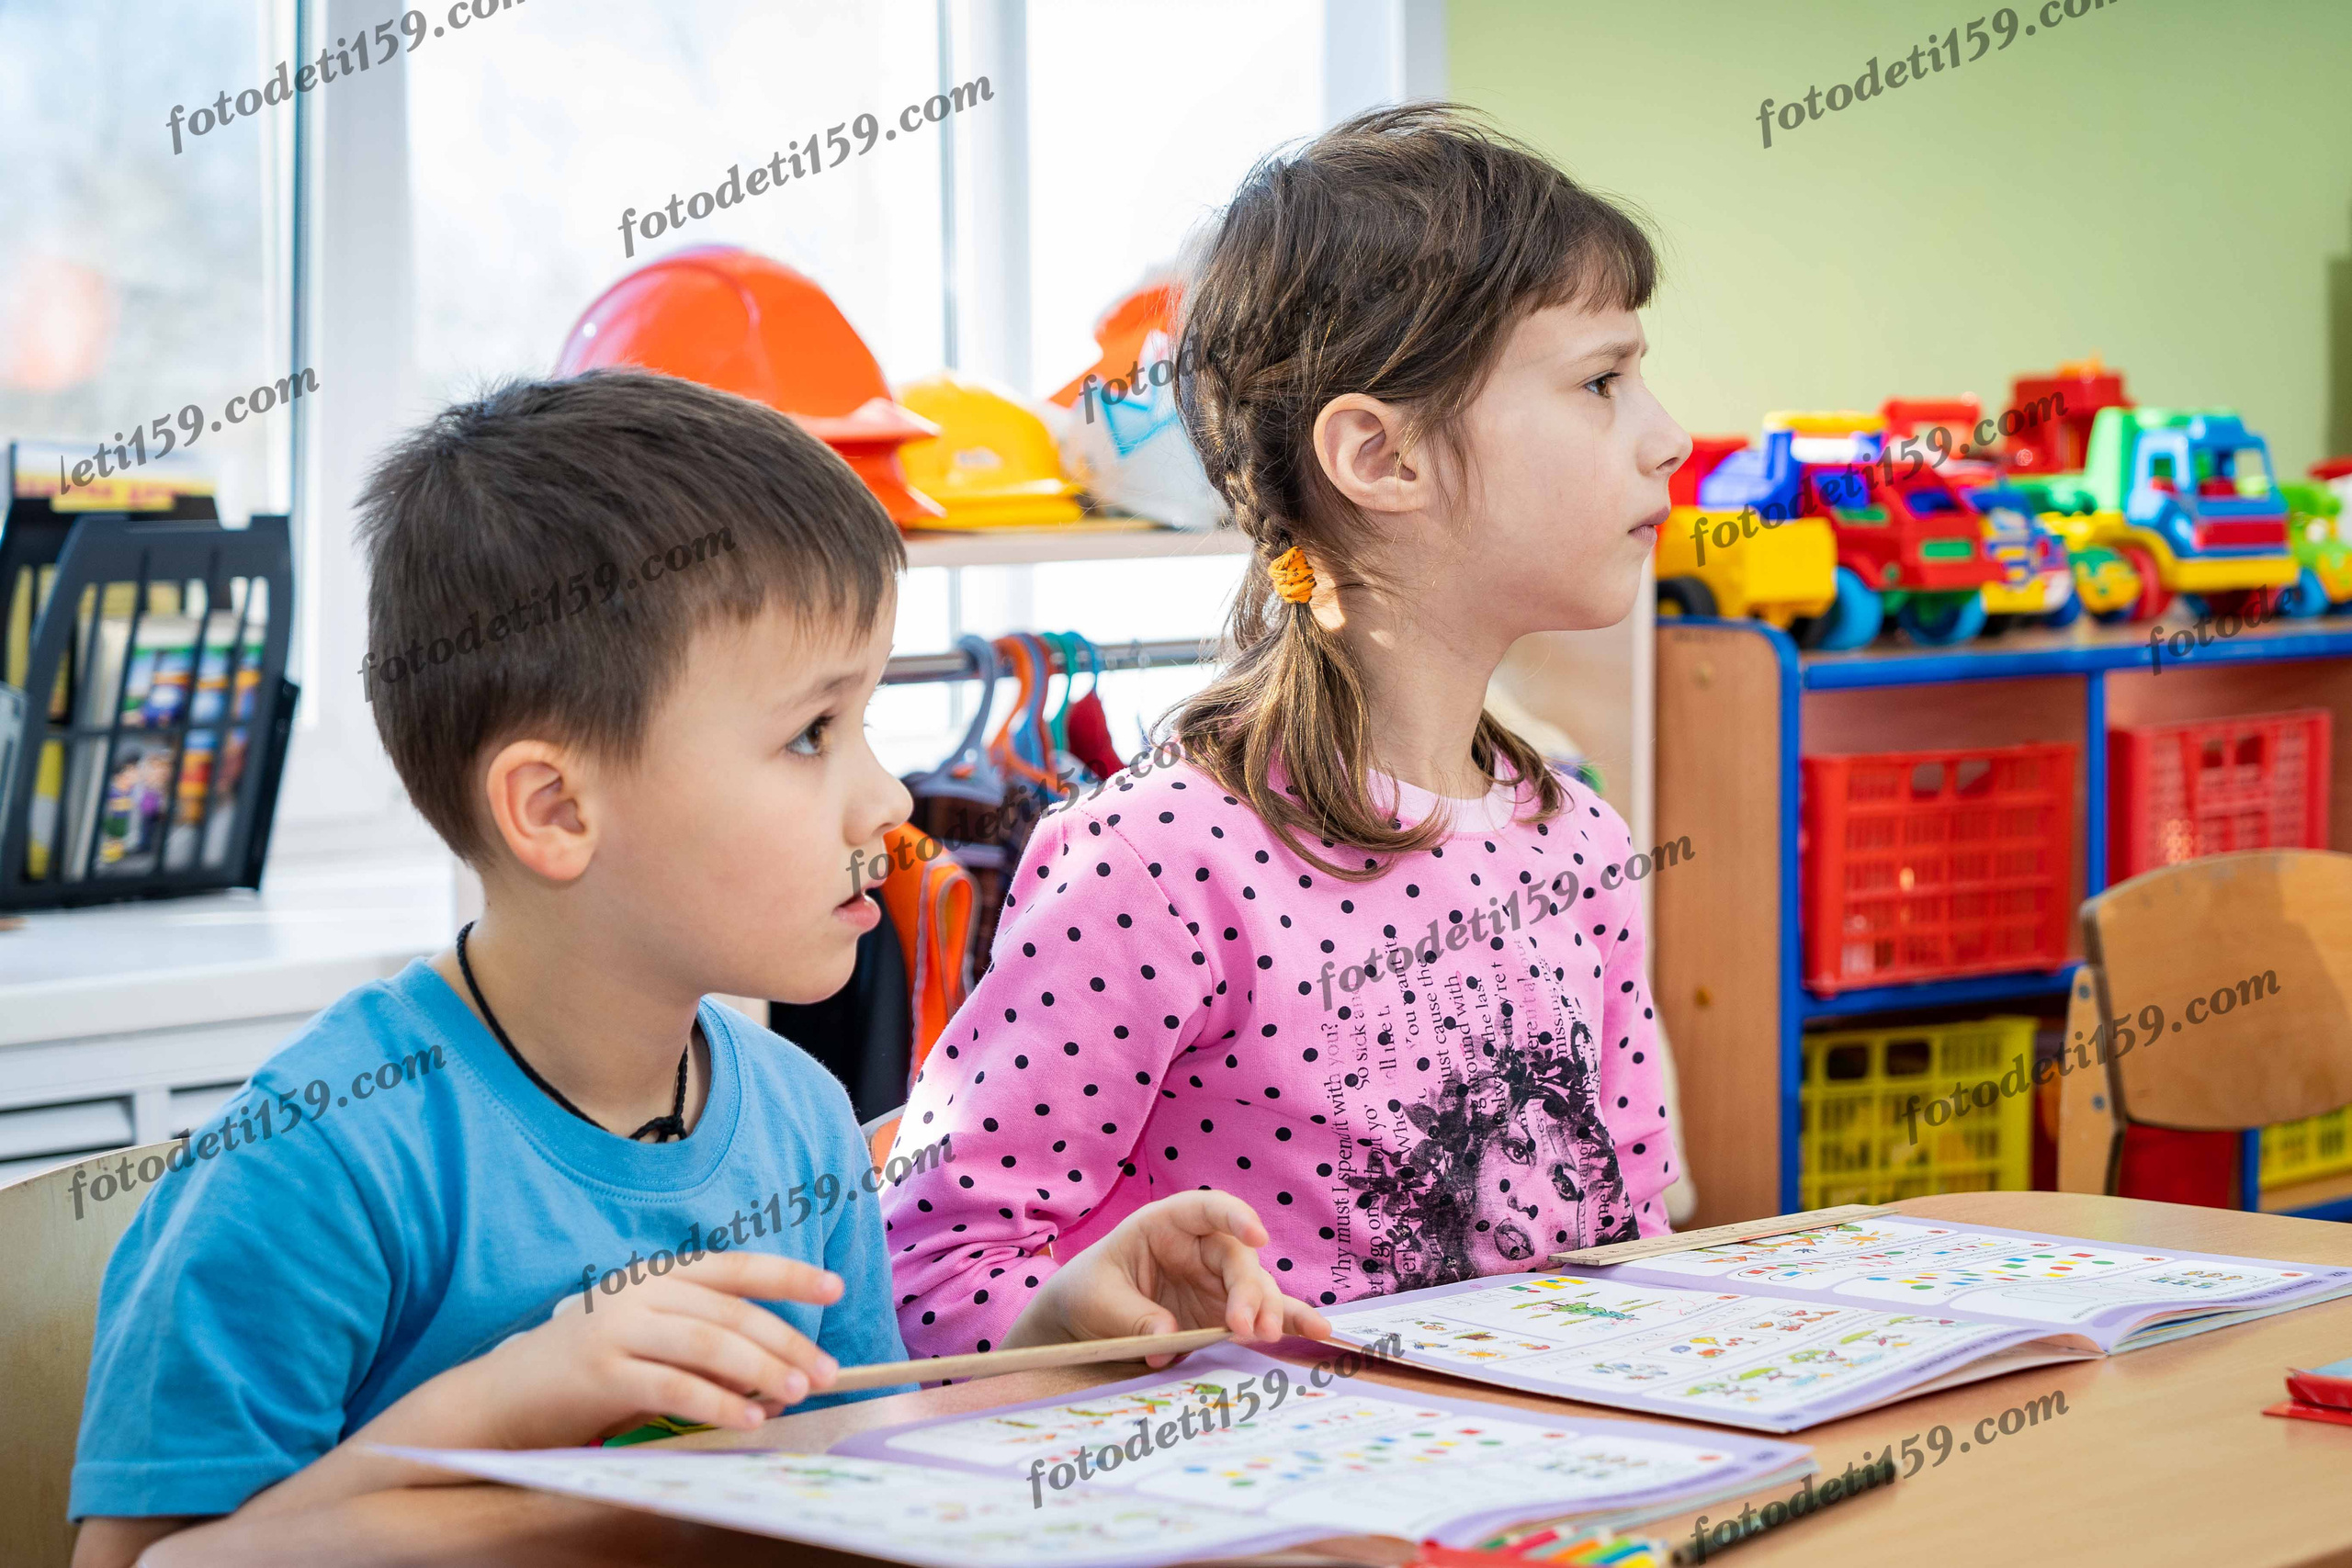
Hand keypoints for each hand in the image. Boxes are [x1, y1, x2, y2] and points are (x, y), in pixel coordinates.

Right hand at [474, 1252, 844, 1446]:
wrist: (502, 1395)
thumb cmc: (588, 1372)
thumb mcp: (651, 1342)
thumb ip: (705, 1348)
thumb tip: (778, 1378)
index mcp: (658, 1275)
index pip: (736, 1267)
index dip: (789, 1275)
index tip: (834, 1288)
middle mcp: (641, 1292)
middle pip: (731, 1312)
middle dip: (785, 1341)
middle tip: (823, 1372)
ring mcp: (619, 1329)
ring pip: (708, 1344)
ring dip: (760, 1370)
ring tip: (795, 1393)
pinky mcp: (601, 1373)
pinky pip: (673, 1386)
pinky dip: (716, 1403)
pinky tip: (747, 1418)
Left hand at [1005, 1191, 1330, 1365]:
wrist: (1086, 1319)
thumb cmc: (1089, 1293)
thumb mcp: (1097, 1299)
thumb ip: (1131, 1316)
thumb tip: (1168, 1336)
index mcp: (1165, 1225)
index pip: (1204, 1209)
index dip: (1233, 1217)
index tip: (1256, 1236)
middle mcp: (1199, 1248)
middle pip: (1237, 1258)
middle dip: (1248, 1290)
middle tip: (1246, 1327)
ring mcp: (1216, 1282)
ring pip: (1256, 1287)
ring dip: (1268, 1311)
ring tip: (1268, 1336)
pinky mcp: (1225, 1313)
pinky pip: (1262, 1313)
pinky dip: (1288, 1321)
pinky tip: (1318, 1331)